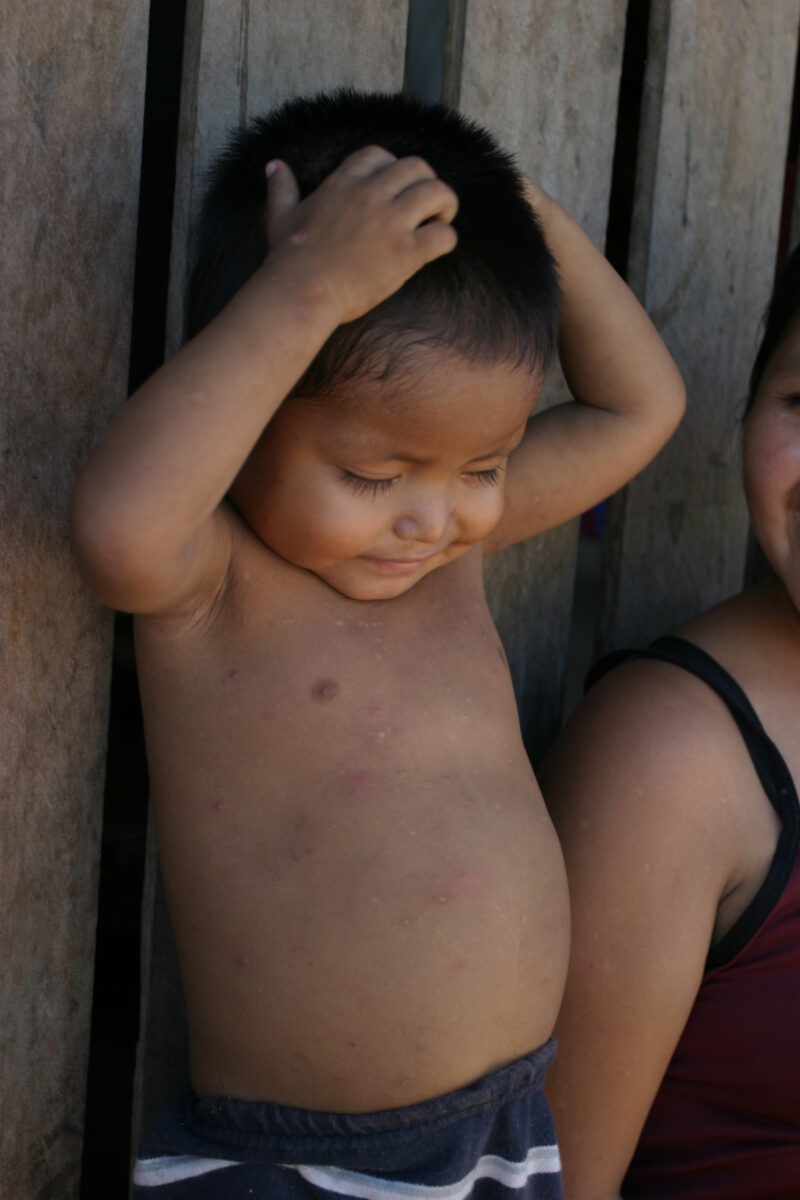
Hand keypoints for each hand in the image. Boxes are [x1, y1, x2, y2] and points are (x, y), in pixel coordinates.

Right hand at [264, 147, 457, 323]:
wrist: (301, 292)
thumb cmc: (289, 259)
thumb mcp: (281, 215)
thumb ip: (282, 187)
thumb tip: (274, 165)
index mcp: (344, 183)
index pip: (380, 155)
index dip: (392, 168)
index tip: (393, 188)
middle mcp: (371, 195)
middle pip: (417, 166)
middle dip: (426, 181)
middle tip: (425, 205)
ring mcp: (391, 222)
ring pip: (438, 192)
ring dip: (445, 204)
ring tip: (439, 221)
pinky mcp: (406, 252)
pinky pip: (444, 235)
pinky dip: (447, 239)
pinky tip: (437, 248)